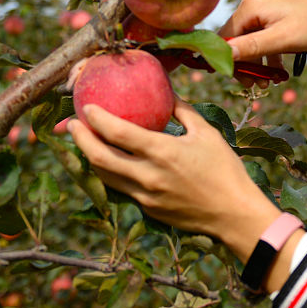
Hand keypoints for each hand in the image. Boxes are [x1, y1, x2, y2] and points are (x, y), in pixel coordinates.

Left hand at [68, 99, 281, 259]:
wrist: (233, 214)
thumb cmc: (225, 170)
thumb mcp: (206, 133)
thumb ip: (183, 111)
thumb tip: (167, 93)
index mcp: (162, 152)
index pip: (117, 132)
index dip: (96, 118)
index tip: (87, 106)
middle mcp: (148, 175)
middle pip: (99, 157)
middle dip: (80, 139)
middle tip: (73, 124)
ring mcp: (145, 196)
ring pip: (105, 176)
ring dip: (90, 158)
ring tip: (85, 142)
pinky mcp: (148, 209)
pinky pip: (122, 188)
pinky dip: (111, 173)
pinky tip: (110, 162)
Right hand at [219, 0, 306, 76]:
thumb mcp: (281, 41)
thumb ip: (250, 48)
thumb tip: (220, 56)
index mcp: (250, 3)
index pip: (226, 36)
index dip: (230, 61)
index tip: (241, 82)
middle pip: (237, 39)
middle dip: (248, 65)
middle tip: (259, 85)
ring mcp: (260, 3)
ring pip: (249, 40)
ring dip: (259, 63)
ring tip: (271, 81)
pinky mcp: (269, 10)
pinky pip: (260, 35)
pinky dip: (267, 53)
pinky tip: (278, 70)